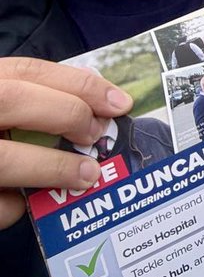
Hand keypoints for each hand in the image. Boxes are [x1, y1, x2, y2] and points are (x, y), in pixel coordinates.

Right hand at [0, 56, 132, 228]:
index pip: (27, 70)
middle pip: (12, 99)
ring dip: (51, 168)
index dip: (79, 83)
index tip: (119, 102)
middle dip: (65, 113)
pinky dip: (10, 206)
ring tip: (86, 176)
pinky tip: (20, 204)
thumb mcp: (0, 107)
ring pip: (3, 160)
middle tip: (96, 134)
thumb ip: (27, 101)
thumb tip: (94, 107)